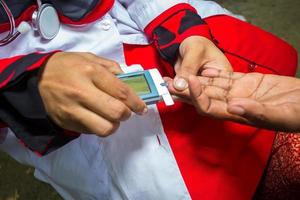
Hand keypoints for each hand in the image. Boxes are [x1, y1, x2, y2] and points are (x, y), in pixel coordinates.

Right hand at [39, 52, 146, 136]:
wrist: (38, 78)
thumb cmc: (68, 66)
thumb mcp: (90, 58)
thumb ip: (112, 67)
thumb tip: (130, 80)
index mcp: (91, 72)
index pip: (122, 92)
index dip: (137, 103)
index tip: (142, 108)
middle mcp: (82, 92)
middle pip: (116, 113)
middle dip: (127, 114)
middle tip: (126, 111)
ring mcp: (73, 110)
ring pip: (105, 128)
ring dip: (114, 125)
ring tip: (111, 117)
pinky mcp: (66, 122)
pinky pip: (91, 132)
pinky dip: (98, 127)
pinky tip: (96, 117)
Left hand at [168, 68, 299, 131]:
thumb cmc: (299, 113)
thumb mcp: (283, 114)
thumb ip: (258, 112)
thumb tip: (233, 106)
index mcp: (239, 114)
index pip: (210, 107)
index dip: (197, 96)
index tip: (189, 82)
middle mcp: (233, 104)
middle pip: (204, 97)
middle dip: (185, 90)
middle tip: (167, 81)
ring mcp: (239, 92)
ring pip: (211, 86)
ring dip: (193, 80)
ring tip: (176, 73)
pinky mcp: (246, 81)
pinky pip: (224, 77)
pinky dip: (212, 73)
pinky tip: (199, 68)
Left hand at [171, 36, 231, 90]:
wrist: (188, 42)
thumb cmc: (197, 42)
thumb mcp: (195, 51)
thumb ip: (188, 67)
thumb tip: (180, 84)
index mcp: (224, 73)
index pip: (213, 88)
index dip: (198, 91)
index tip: (182, 87)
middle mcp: (216, 83)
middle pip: (202, 94)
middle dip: (184, 92)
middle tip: (171, 87)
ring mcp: (203, 87)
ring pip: (191, 95)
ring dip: (177, 91)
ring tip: (167, 85)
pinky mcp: (192, 88)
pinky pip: (183, 92)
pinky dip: (174, 89)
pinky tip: (167, 84)